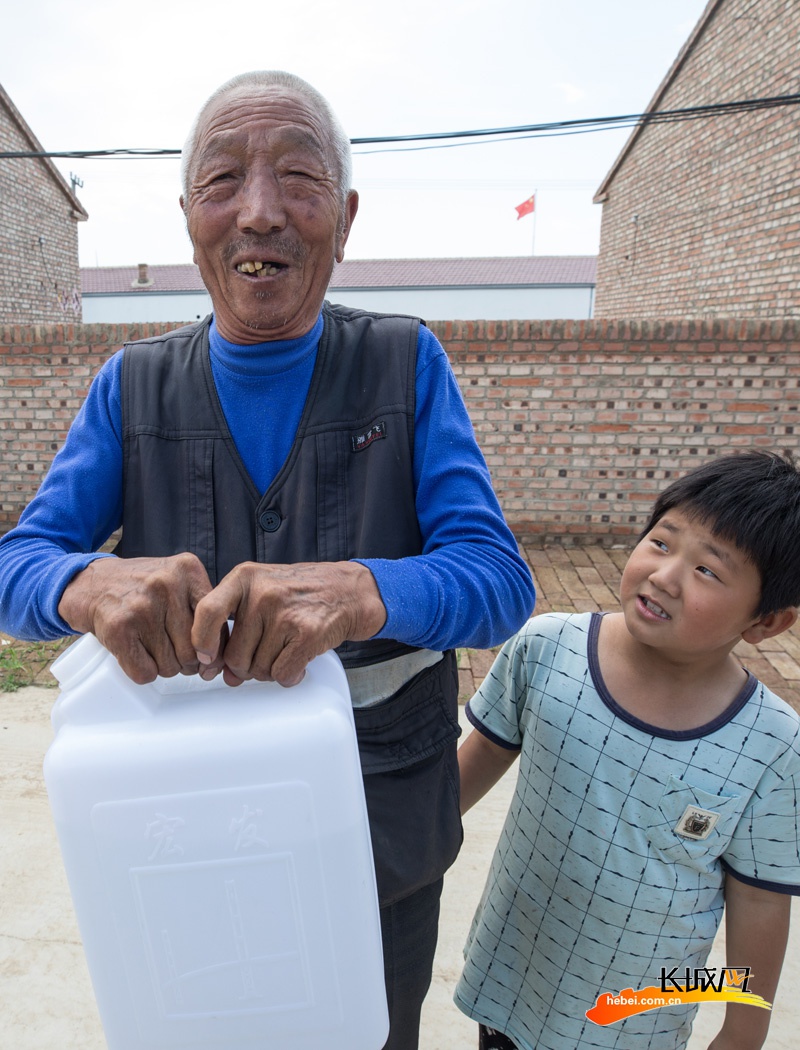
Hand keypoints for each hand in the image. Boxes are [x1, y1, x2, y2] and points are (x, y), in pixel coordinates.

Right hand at [57, 553, 223, 683]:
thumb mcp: (178, 582)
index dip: (212, 648)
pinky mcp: (118, 627)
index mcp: (188, 570)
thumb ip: (204, 612)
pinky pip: (145, 673)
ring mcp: (141, 606)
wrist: (91, 583)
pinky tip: (136, 652)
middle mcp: (166, 584)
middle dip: (185, 662)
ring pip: (170, 666)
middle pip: (193, 652)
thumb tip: (215, 663)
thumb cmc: (141, 589)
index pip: (216, 624)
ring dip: (163, 667)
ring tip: (150, 645)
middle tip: (171, 650)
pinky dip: (142, 672)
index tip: (204, 655)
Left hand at [191, 561, 386, 686]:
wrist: (348, 591)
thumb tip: (221, 672)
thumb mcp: (260, 592)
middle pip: (234, 655)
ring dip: (270, 671)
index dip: (202, 642)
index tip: (207, 659)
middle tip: (264, 655)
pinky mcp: (307, 633)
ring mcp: (285, 612)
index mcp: (244, 578)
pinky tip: (297, 662)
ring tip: (285, 652)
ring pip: (258, 669)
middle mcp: (262, 593)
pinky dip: (289, 676)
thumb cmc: (299, 594)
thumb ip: (236, 627)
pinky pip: (282, 674)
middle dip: (247, 666)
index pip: (206, 612)